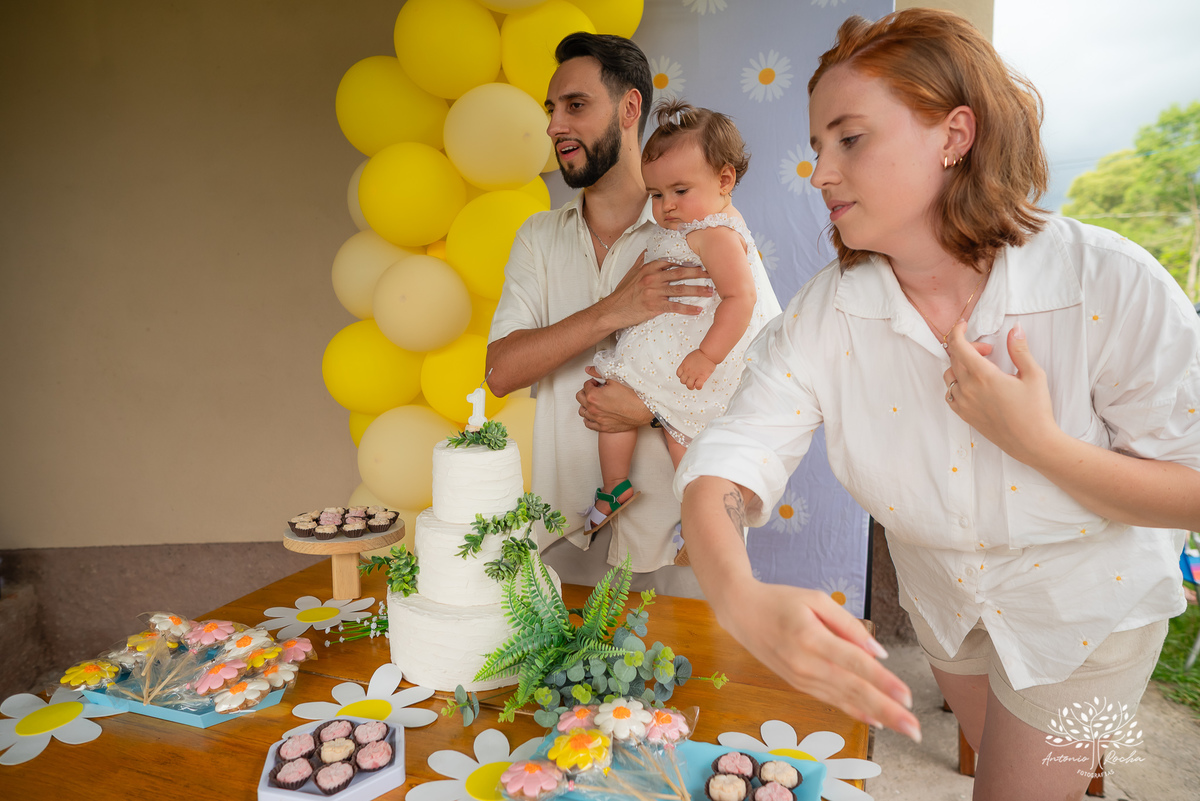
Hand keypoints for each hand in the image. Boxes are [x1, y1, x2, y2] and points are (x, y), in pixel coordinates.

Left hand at [577, 367, 653, 432]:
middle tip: (595, 390)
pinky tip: (594, 413)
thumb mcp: (615, 378)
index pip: (585, 385)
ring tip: (595, 401)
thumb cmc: (632, 395)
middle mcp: (593, 409)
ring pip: (582, 411)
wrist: (644, 409)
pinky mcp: (603, 427)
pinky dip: (589, 418)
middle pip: (580, 398)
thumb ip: (598, 373)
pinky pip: (588, 424)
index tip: (598, 383)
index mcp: (594, 396)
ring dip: (586, 404)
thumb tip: (589, 369)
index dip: (592, 382)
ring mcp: (597, 419)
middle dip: (586, 392)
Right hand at [601, 252, 712, 329]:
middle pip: (680, 273)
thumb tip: (649, 249)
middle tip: (712, 274)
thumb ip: (641, 260)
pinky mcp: (654, 306)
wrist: (612, 310)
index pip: (671, 261)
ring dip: (697, 290)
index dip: (687, 262)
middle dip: (698, 274)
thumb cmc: (622, 293)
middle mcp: (652, 278)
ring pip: (680, 289)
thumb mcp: (631, 273)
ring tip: (710, 292)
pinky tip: (698, 310)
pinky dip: (687, 308)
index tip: (700, 262)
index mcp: (648, 268)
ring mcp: (653, 292)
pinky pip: (674, 306)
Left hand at [677, 349, 715, 389]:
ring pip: (689, 385)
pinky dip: (699, 387)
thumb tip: (688, 367)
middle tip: (691, 381)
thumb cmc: (701, 354)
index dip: (682, 376)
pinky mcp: (701, 377)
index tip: (686, 376)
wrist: (708, 353)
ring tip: (695, 385)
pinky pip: (698, 386)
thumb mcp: (690, 357)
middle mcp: (687, 371)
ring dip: (691, 386)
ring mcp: (694, 374)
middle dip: (686, 382)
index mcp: (684, 365)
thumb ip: (687, 364)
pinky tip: (701, 385)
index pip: (678, 374)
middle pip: (682, 381)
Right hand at [713, 580, 919, 739]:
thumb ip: (848, 624)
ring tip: (904, 728)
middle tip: (915, 729)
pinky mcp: (797, 684)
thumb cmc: (780, 600)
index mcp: (811, 637)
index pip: (855, 663)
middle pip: (853, 689)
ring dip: (876, 715)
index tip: (907, 697)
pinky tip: (875, 719)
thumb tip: (878, 653)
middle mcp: (805, 663)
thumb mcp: (815, 599)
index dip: (883, 682)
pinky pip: (830, 700)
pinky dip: (854, 711)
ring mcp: (800, 677)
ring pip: (843, 699)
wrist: (741, 612)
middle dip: (887, 710)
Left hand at [943, 321, 1059, 463]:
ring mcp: (964, 403)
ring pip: (950, 376)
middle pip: (955, 358)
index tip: (964, 325)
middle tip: (989, 350)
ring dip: (962, 365)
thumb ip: (1020, 350)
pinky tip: (976, 385)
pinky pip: (950, 393)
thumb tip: (1015, 329)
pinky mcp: (964, 415)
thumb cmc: (1035, 410)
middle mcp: (968, 389)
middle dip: (969, 347)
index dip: (957, 332)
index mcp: (983, 376)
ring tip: (984, 368)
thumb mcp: (1033, 375)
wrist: (1032, 443)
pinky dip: (958, 383)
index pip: (958, 346)